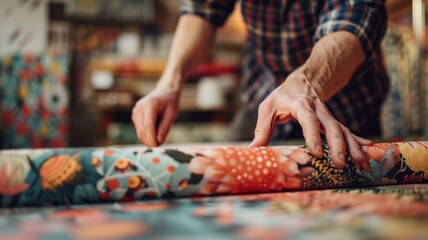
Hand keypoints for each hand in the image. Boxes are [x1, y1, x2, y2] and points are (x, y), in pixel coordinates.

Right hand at [131, 86, 179, 146]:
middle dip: (150, 140)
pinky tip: (155, 127)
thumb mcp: (172, 114)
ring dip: (148, 137)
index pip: (148, 126)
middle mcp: (140, 108)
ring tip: (160, 132)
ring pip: (139, 132)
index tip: (157, 147)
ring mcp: (136, 111)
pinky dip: (147, 133)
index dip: (151, 139)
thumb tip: (158, 142)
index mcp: (150, 105)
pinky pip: (139, 129)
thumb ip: (165, 128)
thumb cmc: (170, 102)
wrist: (165, 92)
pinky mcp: (135, 115)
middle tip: (160, 145)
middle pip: (142, 130)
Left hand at [249, 70, 371, 167]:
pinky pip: (347, 131)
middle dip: (338, 146)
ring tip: (360, 164)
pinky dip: (357, 140)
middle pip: (332, 127)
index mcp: (300, 105)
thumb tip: (252, 151)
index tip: (316, 152)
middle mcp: (318, 110)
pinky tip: (368, 150)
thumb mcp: (267, 108)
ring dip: (352, 147)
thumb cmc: (281, 97)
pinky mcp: (332, 121)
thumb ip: (262, 129)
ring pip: (343, 130)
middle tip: (339, 165)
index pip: (308, 120)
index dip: (313, 135)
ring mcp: (328, 115)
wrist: (302, 81)